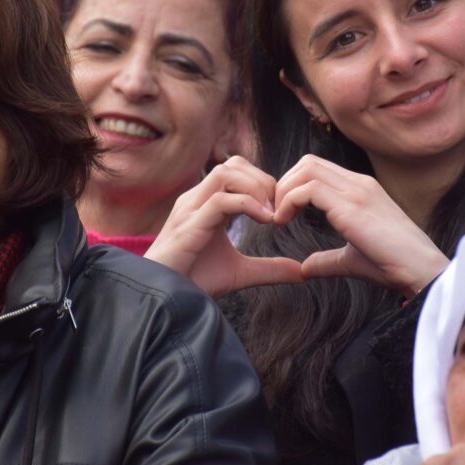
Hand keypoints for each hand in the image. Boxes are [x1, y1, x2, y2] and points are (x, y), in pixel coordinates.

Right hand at [145, 156, 302, 297]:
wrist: (164, 300)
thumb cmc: (193, 282)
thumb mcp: (239, 273)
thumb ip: (268, 268)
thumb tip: (301, 272)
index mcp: (206, 203)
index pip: (237, 170)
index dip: (263, 182)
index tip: (280, 208)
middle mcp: (196, 200)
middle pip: (233, 164)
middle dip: (262, 180)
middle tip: (279, 208)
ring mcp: (190, 210)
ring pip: (225, 173)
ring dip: (256, 188)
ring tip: (271, 214)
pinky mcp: (188, 226)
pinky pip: (220, 200)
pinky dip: (247, 204)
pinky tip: (264, 220)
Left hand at [274, 155, 448, 298]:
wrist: (422, 270)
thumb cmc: (394, 265)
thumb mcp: (352, 259)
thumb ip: (327, 260)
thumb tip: (304, 268)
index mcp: (361, 189)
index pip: (317, 168)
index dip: (293, 186)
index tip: (283, 213)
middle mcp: (358, 183)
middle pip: (308, 162)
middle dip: (284, 184)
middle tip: (276, 213)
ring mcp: (356, 191)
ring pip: (306, 169)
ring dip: (284, 191)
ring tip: (278, 218)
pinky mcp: (351, 206)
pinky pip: (308, 190)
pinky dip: (288, 202)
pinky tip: (283, 222)